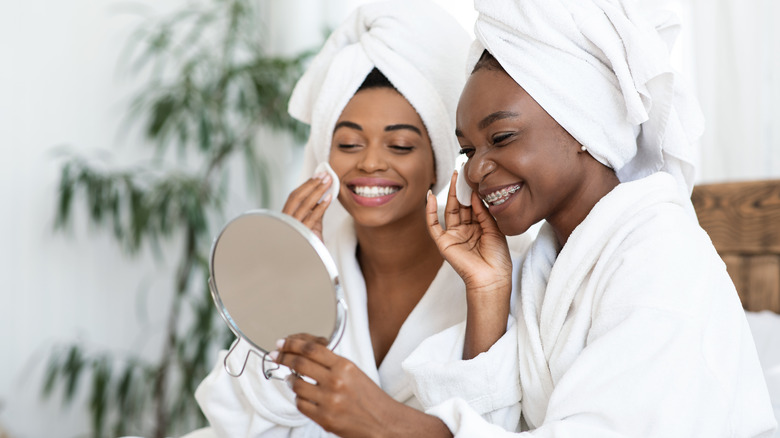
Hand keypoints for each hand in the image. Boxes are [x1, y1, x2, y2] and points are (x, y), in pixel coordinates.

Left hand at [273, 335, 414, 437]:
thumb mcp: (354, 372)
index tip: (282, 343)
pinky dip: (298, 399)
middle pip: (299, 364)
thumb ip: (332, 364)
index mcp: (344, 366)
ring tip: (290, 379)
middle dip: (283, 358)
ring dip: (289, 381)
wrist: (383, 422)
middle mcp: (336, 381)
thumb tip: (305, 356)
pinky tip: (302, 396)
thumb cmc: (369, 397)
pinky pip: (301, 405)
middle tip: (277, 356)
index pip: (311, 348)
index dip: (292, 344)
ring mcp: (329, 401)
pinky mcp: (325, 418)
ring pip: (296, 385)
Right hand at [281, 172, 333, 240]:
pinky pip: (312, 218)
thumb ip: (315, 210)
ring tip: (329, 182)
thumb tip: (324, 193)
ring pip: (305, 205)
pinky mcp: (302, 234)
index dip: (307, 184)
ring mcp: (293, 227)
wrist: (306, 263)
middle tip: (326, 174)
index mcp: (286, 216)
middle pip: (297, 197)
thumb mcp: (311, 224)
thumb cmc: (308, 243)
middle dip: (312, 184)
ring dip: (318, 191)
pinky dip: (320, 207)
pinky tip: (328, 199)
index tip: (318, 174)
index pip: (294, 196)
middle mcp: (287, 220)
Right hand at [426, 172, 513, 357]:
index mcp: (478, 227)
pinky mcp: (444, 243)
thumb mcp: (495, 229)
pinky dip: (430, 212)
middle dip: (460, 189)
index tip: (474, 176)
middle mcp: (465, 230)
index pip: (472, 205)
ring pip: (449, 211)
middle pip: (460, 205)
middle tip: (461, 171)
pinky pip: (434, 225)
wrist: (492, 278)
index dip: (472, 192)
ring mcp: (453, 236)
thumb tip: (474, 194)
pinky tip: (431, 197)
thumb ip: (483, 212)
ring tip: (453, 178)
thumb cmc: (498, 258)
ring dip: (449, 195)